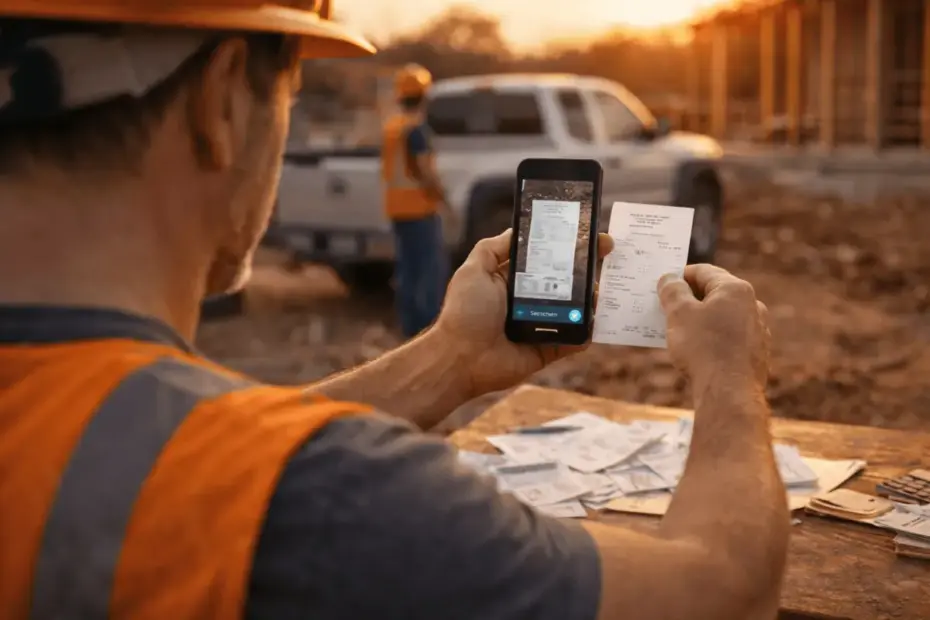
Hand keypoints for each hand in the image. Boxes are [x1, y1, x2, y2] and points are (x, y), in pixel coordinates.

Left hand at [434, 229, 613, 395]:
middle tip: (606, 249)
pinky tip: (596, 317)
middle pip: (565, 279)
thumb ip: (493, 248)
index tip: (585, 231)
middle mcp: (529, 300)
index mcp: (513, 280)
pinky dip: (587, 330)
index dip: (564, 245)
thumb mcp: (474, 270)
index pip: (545, 258)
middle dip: (587, 264)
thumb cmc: (464, 313)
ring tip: (601, 284)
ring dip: (591, 295)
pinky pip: (574, 339)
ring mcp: (541, 325)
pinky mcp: (548, 349)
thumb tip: (518, 230)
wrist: (461, 358)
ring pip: (575, 308)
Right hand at [657, 264, 770, 393]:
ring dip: (701, 320)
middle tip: (666, 309)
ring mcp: (758, 330)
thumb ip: (673, 291)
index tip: (663, 286)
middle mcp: (752, 305)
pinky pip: (730, 337)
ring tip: (679, 332)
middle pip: (715, 294)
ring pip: (723, 317)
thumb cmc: (703, 348)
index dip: (679, 276)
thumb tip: (670, 279)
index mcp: (735, 289)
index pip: (703, 271)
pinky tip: (697, 352)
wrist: (729, 392)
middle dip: (690, 299)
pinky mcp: (756, 353)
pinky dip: (713, 338)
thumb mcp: (679, 314)